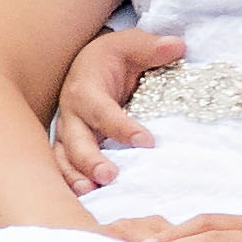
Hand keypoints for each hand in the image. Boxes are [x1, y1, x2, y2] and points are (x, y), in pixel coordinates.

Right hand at [47, 24, 181, 195]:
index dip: (122, 126)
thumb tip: (178, 46)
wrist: (87, 63)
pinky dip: (71, 183)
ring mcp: (68, 133)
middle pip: (74, 140)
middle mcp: (71, 114)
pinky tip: (88, 196)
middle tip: (110, 176)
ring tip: (93, 190)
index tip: (148, 141)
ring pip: (64, 158)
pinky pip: (64, 168)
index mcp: (85, 89)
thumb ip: (152, 47)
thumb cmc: (111, 57)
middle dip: (89, 159)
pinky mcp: (69, 147)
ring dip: (76, 176)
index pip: (102, 111)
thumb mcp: (131, 45)